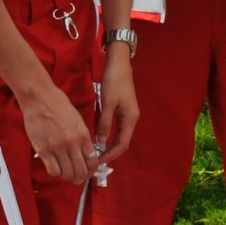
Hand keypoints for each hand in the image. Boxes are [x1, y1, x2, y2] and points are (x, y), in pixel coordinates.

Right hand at [18, 80, 97, 183]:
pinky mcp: (43, 150)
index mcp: (83, 135)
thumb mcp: (78, 120)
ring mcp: (57, 148)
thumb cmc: (59, 105)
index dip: (92, 170)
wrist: (40, 98)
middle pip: (81, 171)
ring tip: (67, 174)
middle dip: (81, 177)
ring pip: (67, 173)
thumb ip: (82, 136)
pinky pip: (53, 170)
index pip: (92, 161)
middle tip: (78, 177)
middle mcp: (72, 143)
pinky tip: (56, 168)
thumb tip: (86, 152)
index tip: (89, 172)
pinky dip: (56, 173)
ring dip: (68, 177)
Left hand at [95, 50, 138, 164]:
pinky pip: (116, 127)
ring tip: (95, 151)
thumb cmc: (114, 82)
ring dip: (108, 144)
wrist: (119, 63)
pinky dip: (107, 134)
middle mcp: (131, 118)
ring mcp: (127, 113)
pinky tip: (97, 137)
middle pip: (122, 141)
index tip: (98, 161)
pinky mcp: (121, 109)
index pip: (123, 144)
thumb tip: (99, 142)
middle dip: (110, 152)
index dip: (111, 154)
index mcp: (130, 118)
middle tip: (95, 159)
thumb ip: (104, 123)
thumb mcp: (107, 103)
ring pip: (118, 134)